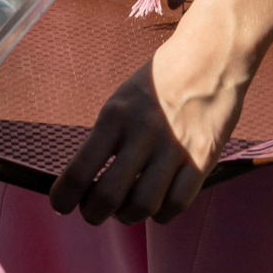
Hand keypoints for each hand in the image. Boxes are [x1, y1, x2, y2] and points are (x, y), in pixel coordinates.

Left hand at [49, 27, 245, 224]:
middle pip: (108, 196)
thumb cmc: (161, 81)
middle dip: (94, 214)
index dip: (64, 197)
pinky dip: (162, 213)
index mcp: (115, 116)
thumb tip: (85, 179)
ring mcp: (175, 148)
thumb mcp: (122, 100)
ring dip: (128, 215)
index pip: (80, 169)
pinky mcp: (203, 158)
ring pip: (143, 206)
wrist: (210, 56)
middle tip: (93, 212)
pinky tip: (158, 202)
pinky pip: (177, 204)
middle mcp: (142, 134)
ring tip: (126, 207)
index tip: (62, 204)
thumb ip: (107, 137)